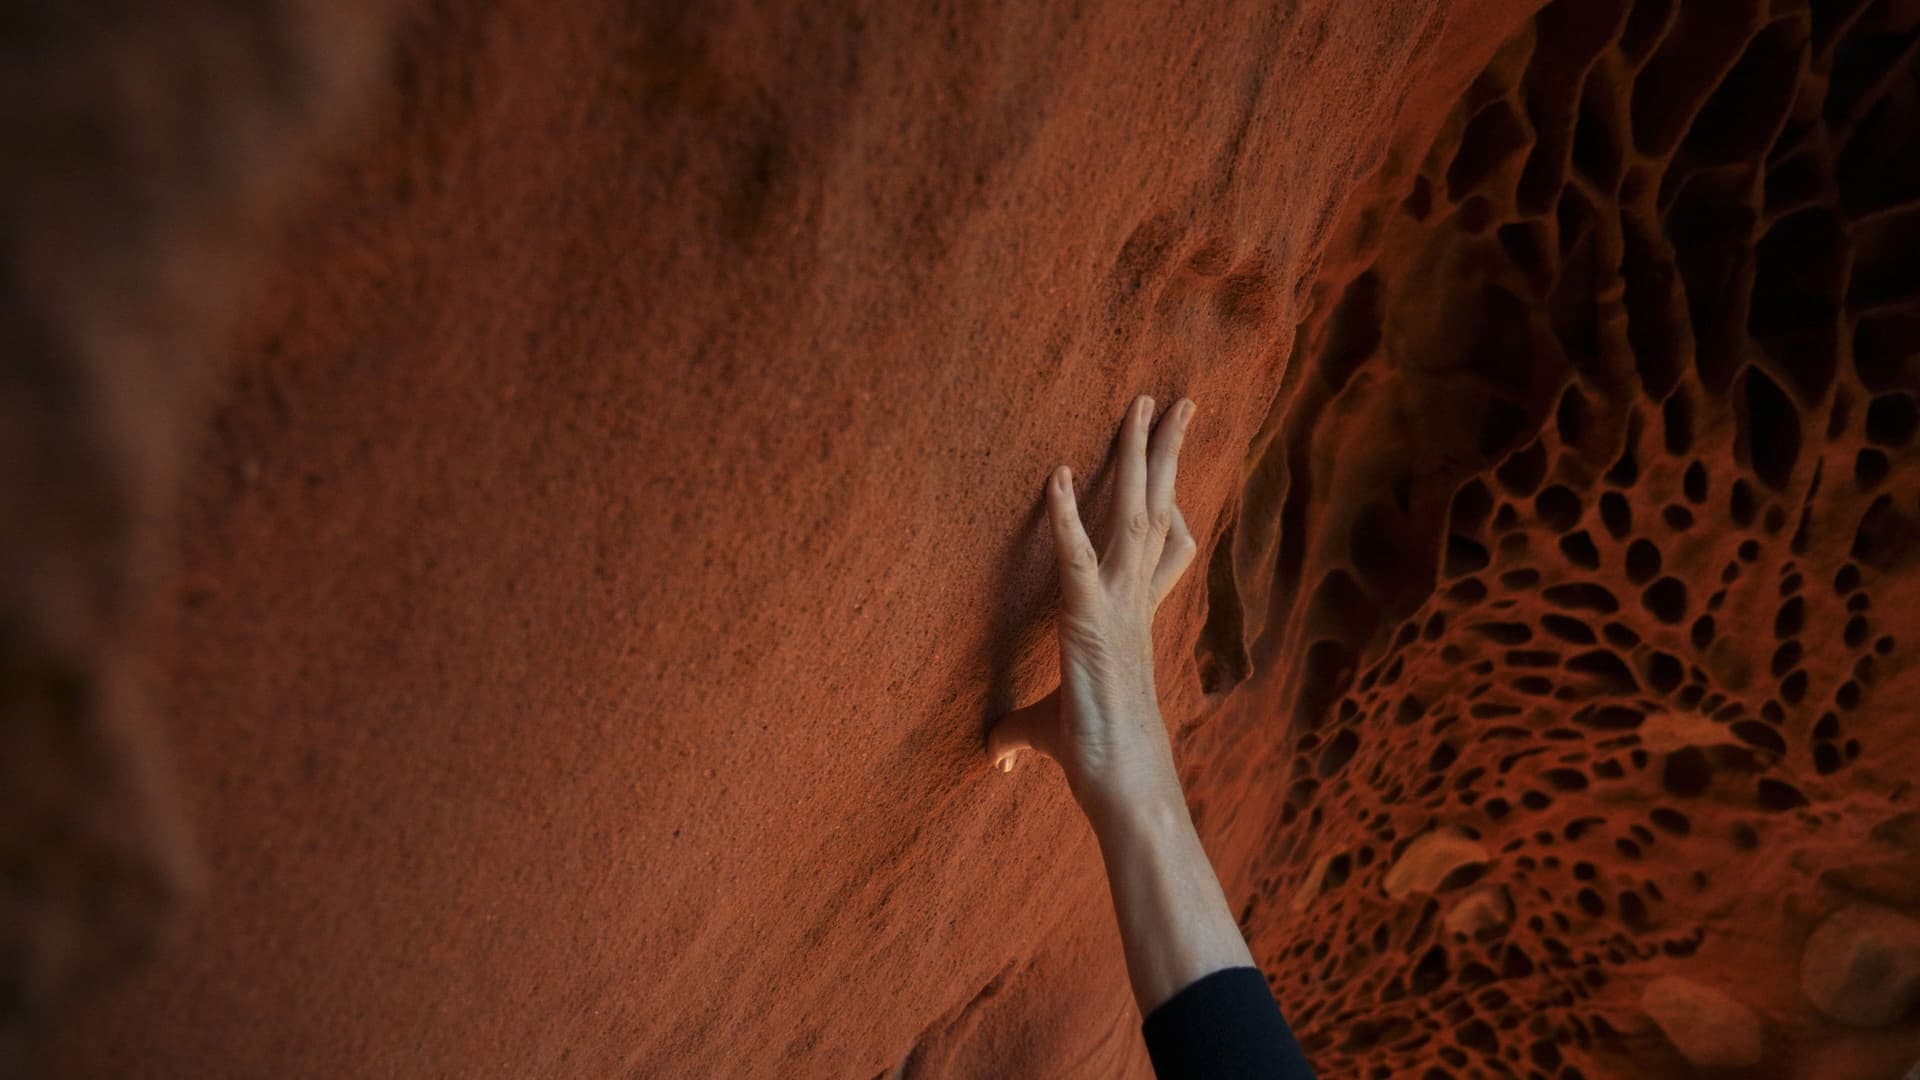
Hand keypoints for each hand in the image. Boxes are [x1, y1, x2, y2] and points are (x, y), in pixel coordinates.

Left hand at [987, 394, 1198, 823]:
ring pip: (1136, 516)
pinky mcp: (1092, 626)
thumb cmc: (1097, 761)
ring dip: (1137, 457)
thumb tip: (992, 752)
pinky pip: (1077, 561)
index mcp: (1132, 617)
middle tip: (1179, 398)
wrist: (1126, 792)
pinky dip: (1068, 519)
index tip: (1167, 461)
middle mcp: (1135, 603)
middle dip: (1166, 452)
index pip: (1159, 547)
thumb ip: (1018, 729)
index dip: (1166, 501)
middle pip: (1158, 510)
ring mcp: (1120, 609)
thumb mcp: (1047, 734)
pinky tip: (1057, 476)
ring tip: (1142, 404)